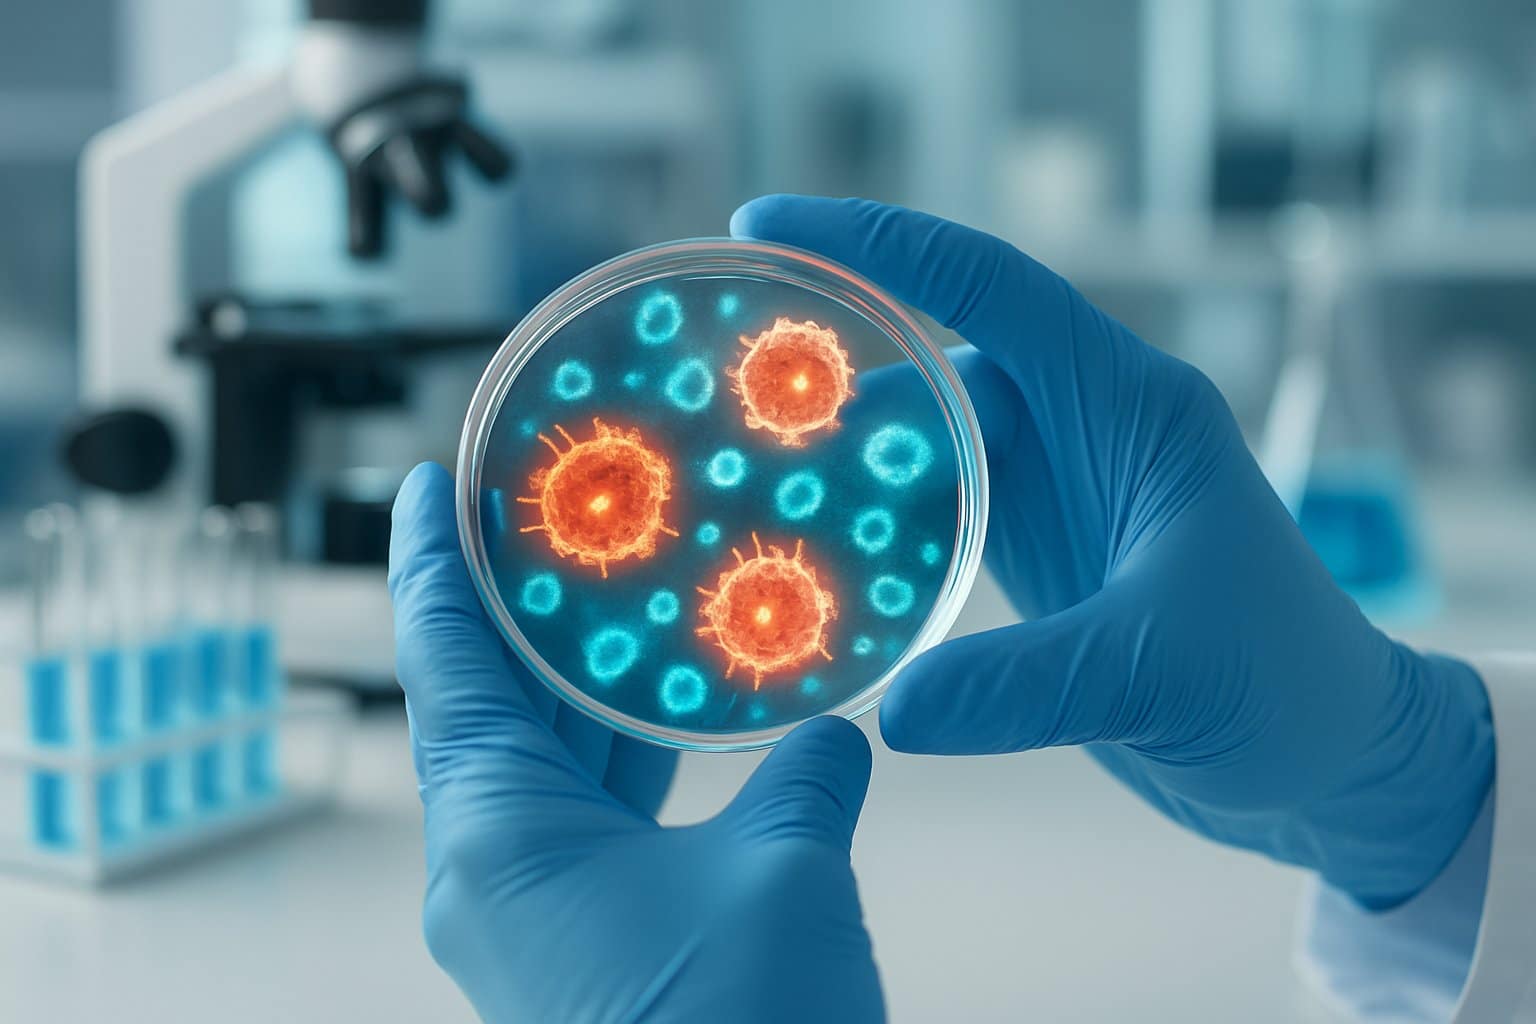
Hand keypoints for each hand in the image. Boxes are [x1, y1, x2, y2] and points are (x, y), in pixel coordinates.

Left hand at [389, 463, 883, 1022]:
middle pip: (489, 707)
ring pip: (545, 770)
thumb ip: (803, 780)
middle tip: (553, 522)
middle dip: (519, 613)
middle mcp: (494, 876)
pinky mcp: (585, 954)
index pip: (445, 664)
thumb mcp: (784, 874)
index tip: (422, 485)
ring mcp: (535, 922)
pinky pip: (588, 827)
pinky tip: (680, 722)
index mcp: (500, 839)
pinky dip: (626, 764)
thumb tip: (830, 736)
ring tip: (620, 600)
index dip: (429, 563)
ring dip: (583, 690)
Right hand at [732, 195, 1494, 907]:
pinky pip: (934, 514)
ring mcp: (1055, 489)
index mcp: (1127, 406)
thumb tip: (898, 711)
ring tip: (745, 483)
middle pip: (935, 370)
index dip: (880, 245)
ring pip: (926, 445)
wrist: (1327, 756)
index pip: (989, 288)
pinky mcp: (1037, 550)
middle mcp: (1083, 429)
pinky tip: (812, 556)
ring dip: (845, 461)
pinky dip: (874, 527)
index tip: (767, 226)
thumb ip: (1028, 684)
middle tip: (720, 399)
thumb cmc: (1282, 681)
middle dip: (835, 378)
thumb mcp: (1159, 668)